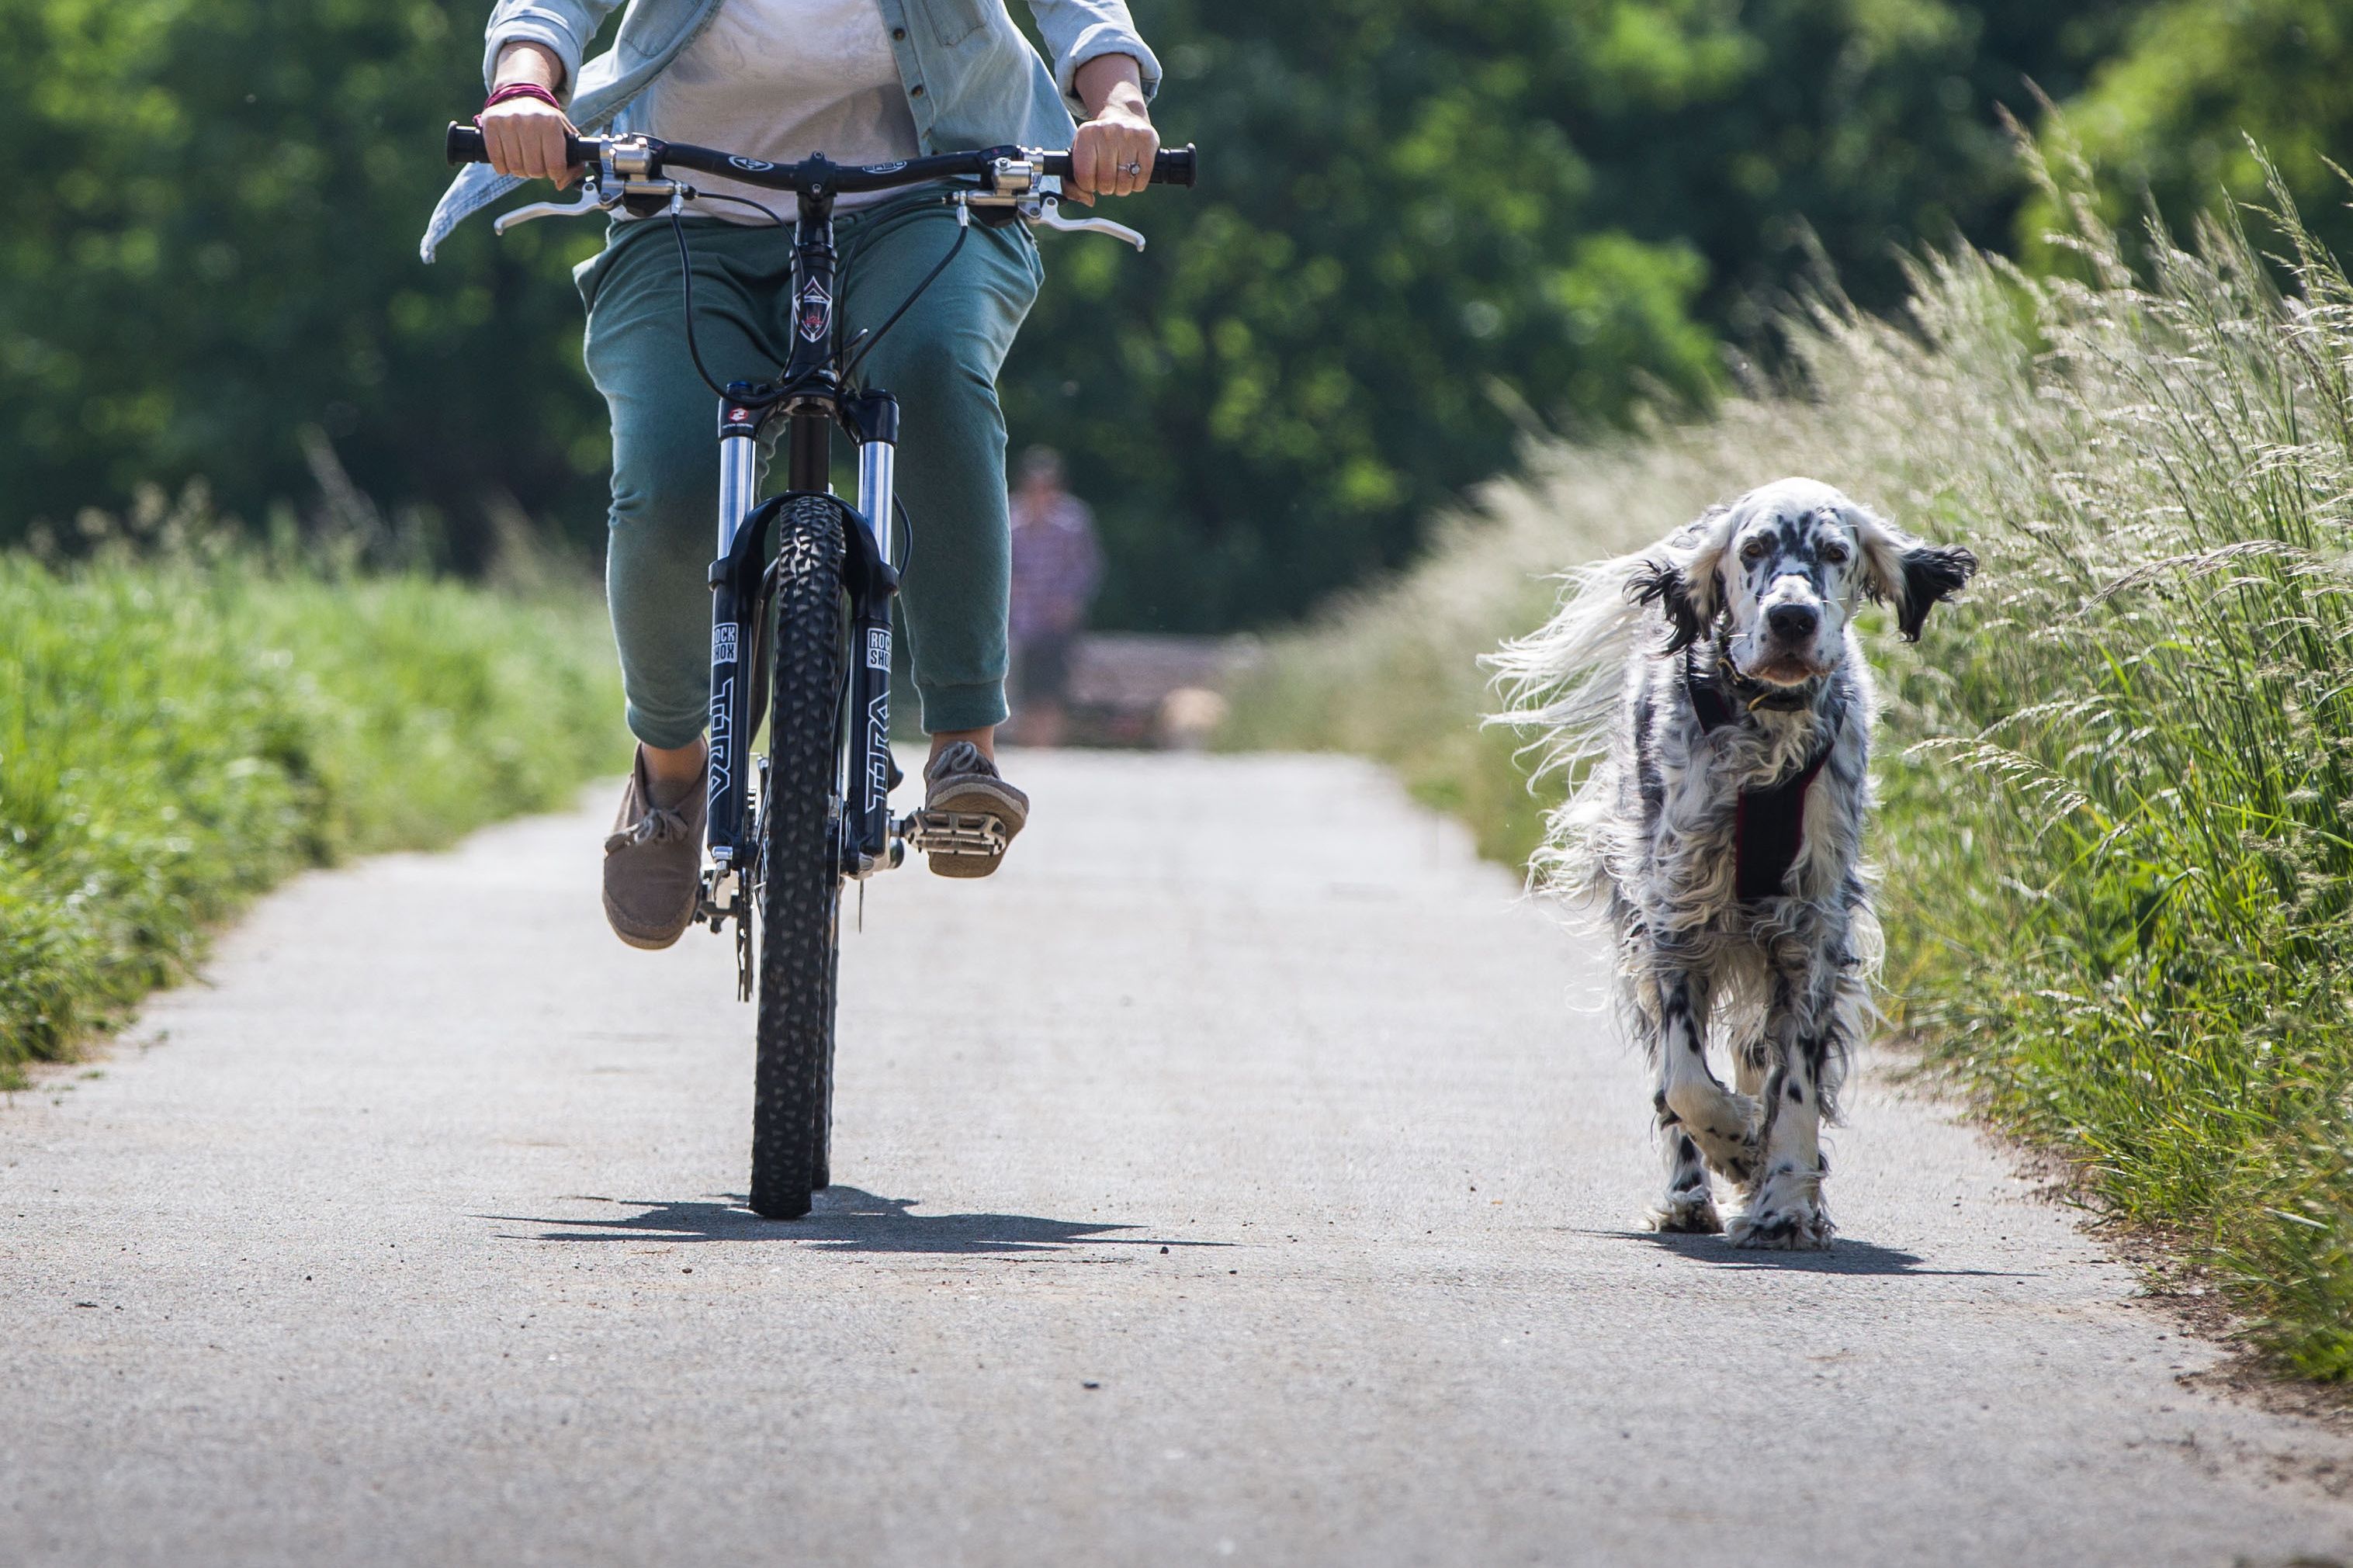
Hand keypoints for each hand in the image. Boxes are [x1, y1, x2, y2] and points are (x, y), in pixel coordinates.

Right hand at [482, 42, 579, 189]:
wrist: (521, 97)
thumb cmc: (547, 124)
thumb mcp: (567, 137)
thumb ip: (575, 165)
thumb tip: (559, 184)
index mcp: (552, 123)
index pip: (555, 166)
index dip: (555, 173)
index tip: (553, 167)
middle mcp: (530, 120)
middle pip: (534, 170)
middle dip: (537, 172)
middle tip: (536, 161)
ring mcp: (508, 121)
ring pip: (515, 168)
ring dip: (520, 170)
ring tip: (523, 158)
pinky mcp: (491, 123)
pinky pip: (497, 161)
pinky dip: (503, 167)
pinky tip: (508, 156)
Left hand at [1067, 55, 1157, 205]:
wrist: (1124, 117)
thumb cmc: (1099, 144)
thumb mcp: (1080, 154)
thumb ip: (1073, 182)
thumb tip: (1088, 200)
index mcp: (1086, 134)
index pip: (1084, 176)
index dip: (1088, 186)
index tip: (1092, 181)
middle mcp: (1107, 131)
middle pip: (1106, 181)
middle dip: (1106, 188)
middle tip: (1108, 181)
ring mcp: (1128, 134)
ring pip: (1124, 182)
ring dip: (1122, 189)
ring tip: (1120, 180)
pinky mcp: (1147, 140)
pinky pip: (1142, 177)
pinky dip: (1137, 184)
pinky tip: (1133, 176)